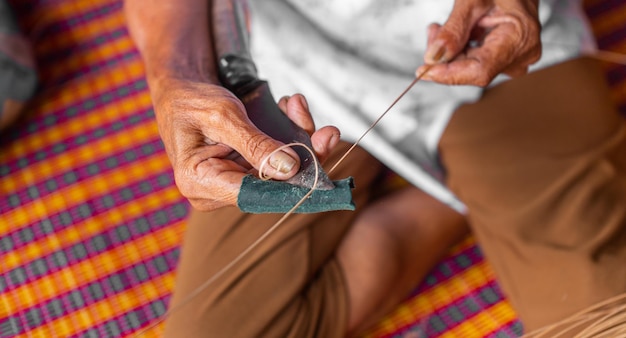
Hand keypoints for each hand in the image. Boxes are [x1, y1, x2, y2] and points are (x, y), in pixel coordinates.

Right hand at [151, 78, 339, 210]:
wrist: (180, 88)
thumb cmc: (192, 100)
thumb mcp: (224, 116)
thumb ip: (255, 144)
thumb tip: (289, 169)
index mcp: (199, 182)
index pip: (254, 195)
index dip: (291, 185)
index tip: (321, 167)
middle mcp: (215, 191)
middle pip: (273, 185)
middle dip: (303, 154)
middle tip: (327, 131)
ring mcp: (231, 183)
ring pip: (280, 172)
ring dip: (298, 138)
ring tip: (297, 106)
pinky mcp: (243, 172)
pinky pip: (275, 161)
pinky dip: (287, 135)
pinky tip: (288, 110)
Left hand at [417, 0, 540, 86]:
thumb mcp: (473, 0)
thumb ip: (453, 29)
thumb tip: (434, 57)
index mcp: (520, 37)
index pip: (480, 71)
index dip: (449, 74)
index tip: (425, 70)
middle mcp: (521, 54)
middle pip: (473, 70)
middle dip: (446, 56)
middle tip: (433, 32)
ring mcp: (516, 58)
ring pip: (471, 67)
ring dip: (451, 51)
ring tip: (442, 27)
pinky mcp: (507, 57)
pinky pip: (477, 61)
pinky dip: (460, 49)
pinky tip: (455, 33)